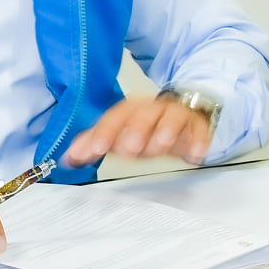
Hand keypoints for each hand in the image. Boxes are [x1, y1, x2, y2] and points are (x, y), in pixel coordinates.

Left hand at [63, 94, 212, 167]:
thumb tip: (68, 159)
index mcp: (130, 109)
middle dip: (134, 131)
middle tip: (127, 149)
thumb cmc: (146, 126)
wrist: (183, 111)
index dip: (103, 133)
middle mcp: (151, 109)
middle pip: (142, 116)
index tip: (94, 149)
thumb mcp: (120, 132)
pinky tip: (194, 155)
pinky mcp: (197, 126)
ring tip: (159, 147)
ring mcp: (176, 116)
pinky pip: (199, 131)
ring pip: (170, 119)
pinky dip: (198, 142)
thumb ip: (94, 144)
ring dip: (164, 132)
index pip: (113, 118)